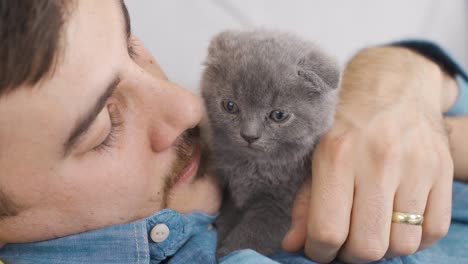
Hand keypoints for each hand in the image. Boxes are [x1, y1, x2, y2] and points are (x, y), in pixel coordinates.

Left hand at [282, 47, 453, 262]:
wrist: (391, 87)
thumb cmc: (344, 122)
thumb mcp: (314, 154)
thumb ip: (304, 202)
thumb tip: (293, 246)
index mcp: (337, 155)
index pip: (328, 231)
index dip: (319, 251)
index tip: (318, 248)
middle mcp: (379, 161)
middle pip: (367, 246)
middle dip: (349, 255)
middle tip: (343, 242)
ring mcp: (417, 166)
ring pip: (401, 245)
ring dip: (382, 248)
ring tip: (369, 229)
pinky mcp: (443, 171)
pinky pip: (432, 230)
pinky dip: (412, 238)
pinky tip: (395, 222)